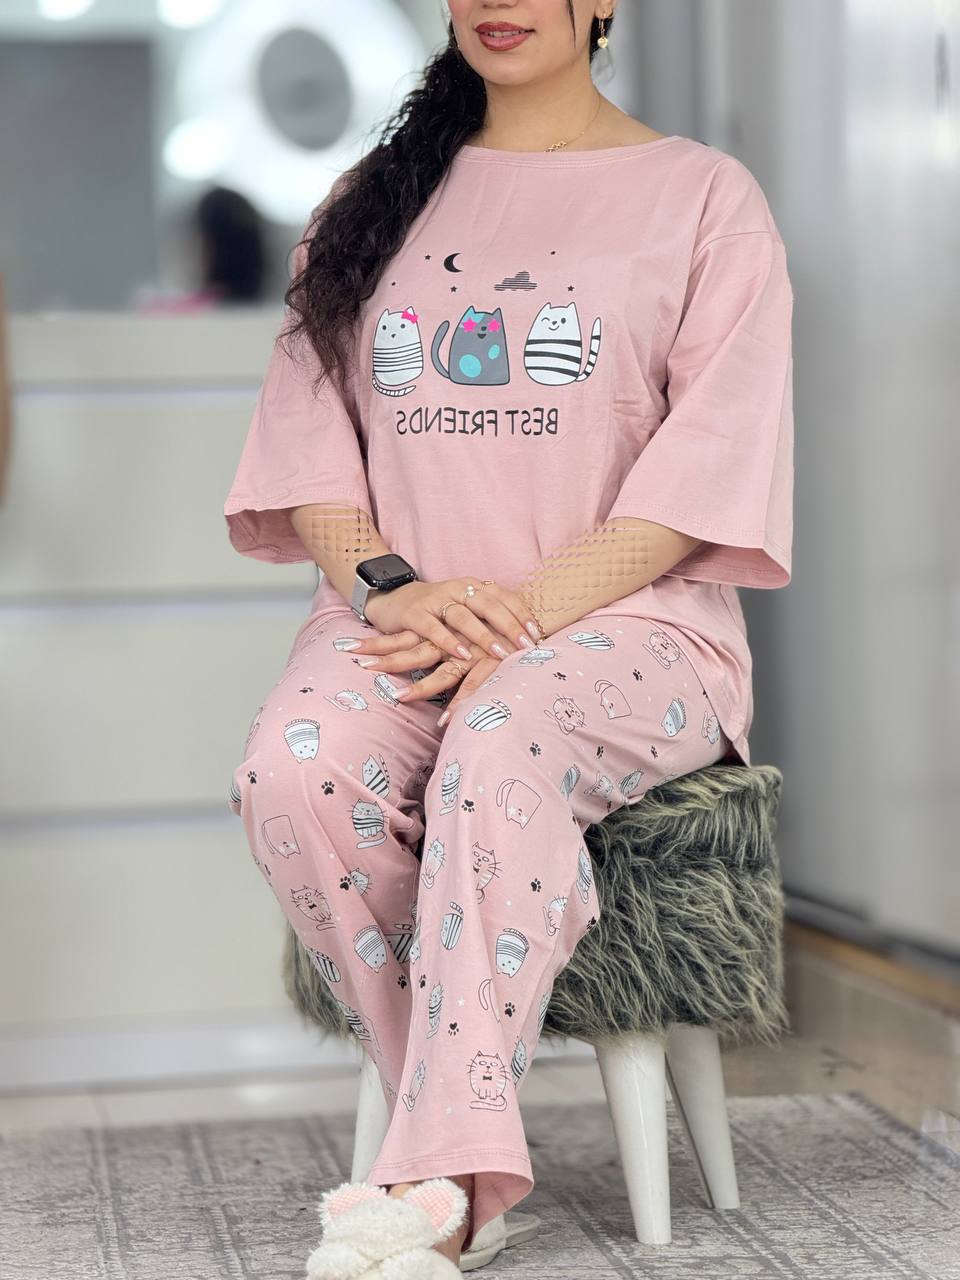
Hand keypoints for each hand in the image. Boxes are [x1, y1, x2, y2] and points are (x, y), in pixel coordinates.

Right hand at [358, 577, 542, 664]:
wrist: (394, 600)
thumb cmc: (439, 610)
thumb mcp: (466, 608)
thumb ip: (489, 618)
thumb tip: (526, 637)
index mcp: (474, 585)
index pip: (504, 596)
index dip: (522, 614)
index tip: (537, 634)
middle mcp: (457, 588)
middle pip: (488, 605)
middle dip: (509, 626)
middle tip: (526, 645)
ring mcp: (435, 600)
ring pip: (463, 616)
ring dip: (483, 636)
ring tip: (500, 653)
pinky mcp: (415, 614)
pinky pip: (434, 628)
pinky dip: (449, 642)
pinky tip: (463, 655)